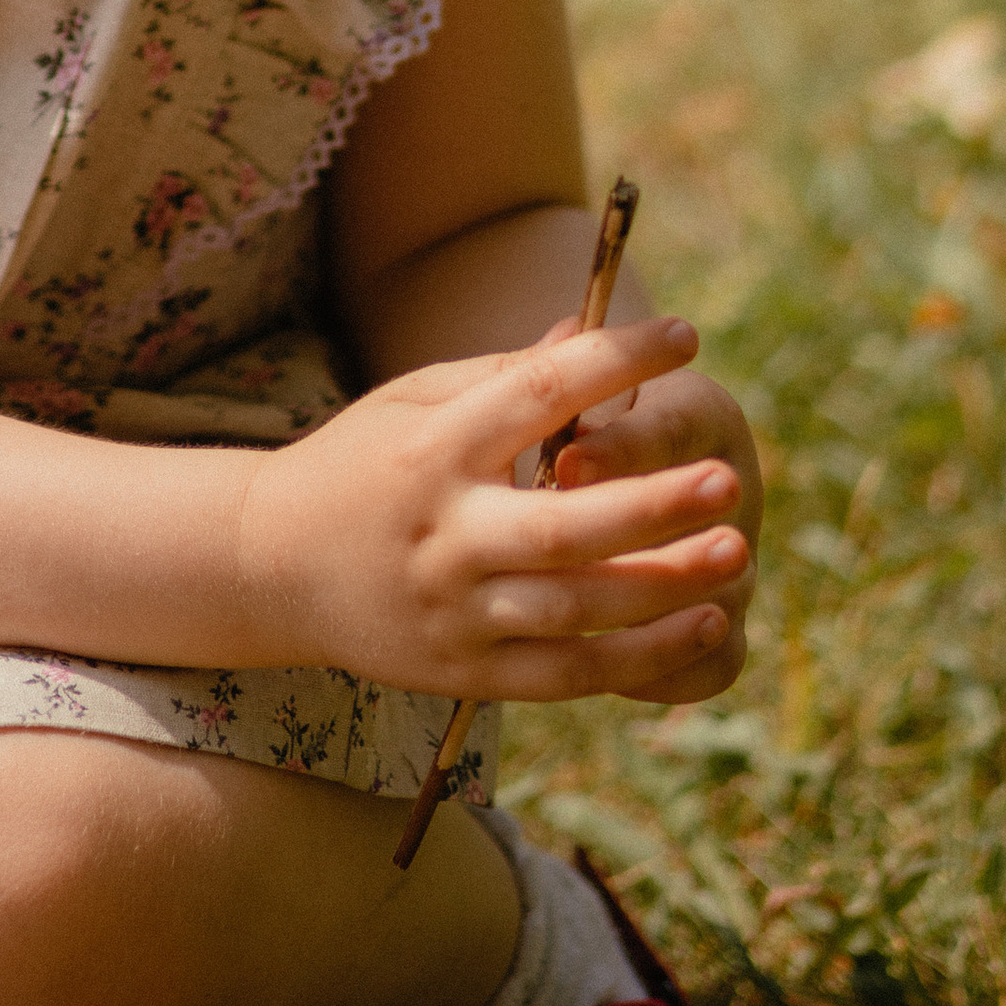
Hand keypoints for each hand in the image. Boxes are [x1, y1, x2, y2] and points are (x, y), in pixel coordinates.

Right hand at [239, 316, 754, 702]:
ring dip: (662, 586)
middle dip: (653, 505)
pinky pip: (568, 672)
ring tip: (735, 554)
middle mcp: (446, 532)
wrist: (271, 566)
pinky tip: (701, 627)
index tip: (684, 337)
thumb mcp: (411, 401)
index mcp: (433, 447)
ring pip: (576, 608)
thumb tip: (588, 332)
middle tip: (728, 480)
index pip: (533, 395)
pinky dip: (640, 658)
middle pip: (564, 525)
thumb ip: (503, 375)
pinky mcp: (468, 672)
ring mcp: (456, 610)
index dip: (612, 362)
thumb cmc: (360, 464)